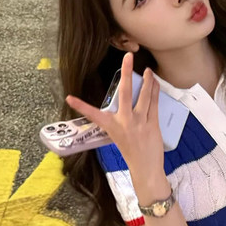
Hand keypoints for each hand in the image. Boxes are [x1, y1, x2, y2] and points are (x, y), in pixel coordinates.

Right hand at [66, 52, 165, 187]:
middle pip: (125, 92)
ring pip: (144, 95)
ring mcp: (140, 122)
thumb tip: (126, 103)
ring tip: (147, 69)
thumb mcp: (119, 136)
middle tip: (127, 57)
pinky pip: (154, 103)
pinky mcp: (153, 124)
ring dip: (147, 80)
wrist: (145, 168)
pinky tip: (155, 82)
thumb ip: (121, 119)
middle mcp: (125, 122)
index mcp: (111, 127)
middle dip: (126, 72)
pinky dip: (155, 90)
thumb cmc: (131, 152)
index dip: (81, 106)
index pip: (93, 114)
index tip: (69, 98)